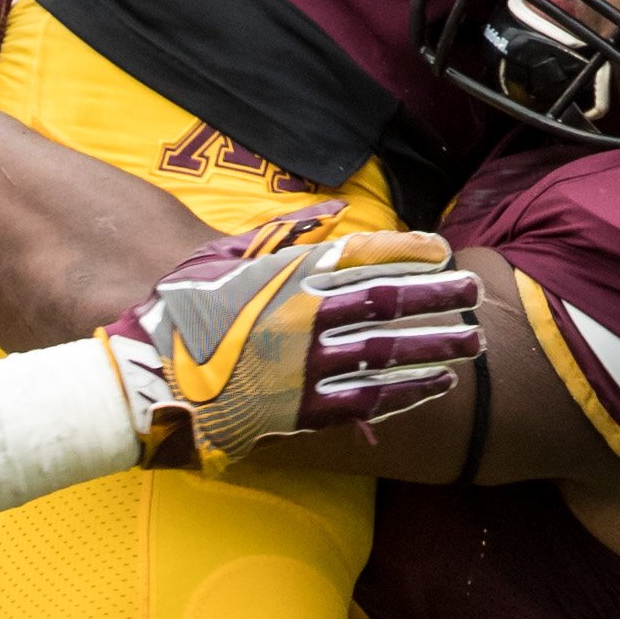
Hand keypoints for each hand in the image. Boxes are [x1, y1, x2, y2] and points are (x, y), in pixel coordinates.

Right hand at [103, 216, 483, 474]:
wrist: (144, 377)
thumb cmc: (179, 313)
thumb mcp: (224, 256)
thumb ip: (283, 232)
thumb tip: (334, 209)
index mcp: (285, 275)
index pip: (362, 255)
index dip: (408, 251)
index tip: (443, 250)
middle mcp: (301, 317)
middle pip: (387, 301)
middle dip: (437, 296)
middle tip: (476, 293)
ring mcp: (303, 365)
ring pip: (386, 351)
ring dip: (435, 344)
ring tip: (473, 339)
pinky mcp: (299, 409)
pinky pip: (365, 399)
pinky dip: (405, 391)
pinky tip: (437, 384)